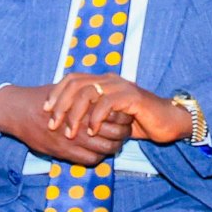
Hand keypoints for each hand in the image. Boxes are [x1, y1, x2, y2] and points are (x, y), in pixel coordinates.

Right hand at [0, 82, 132, 164]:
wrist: (19, 111)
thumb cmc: (43, 98)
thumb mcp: (66, 88)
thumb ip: (85, 91)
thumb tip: (104, 89)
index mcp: (87, 106)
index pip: (118, 116)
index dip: (125, 119)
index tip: (124, 118)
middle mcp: (83, 123)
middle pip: (117, 134)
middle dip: (123, 135)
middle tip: (123, 133)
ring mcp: (74, 139)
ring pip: (106, 149)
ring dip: (111, 148)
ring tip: (110, 143)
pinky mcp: (64, 152)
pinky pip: (90, 160)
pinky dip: (96, 157)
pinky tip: (94, 151)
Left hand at [44, 74, 193, 145]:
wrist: (167, 123)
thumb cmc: (136, 122)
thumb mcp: (107, 118)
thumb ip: (89, 114)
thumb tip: (62, 121)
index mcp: (102, 81)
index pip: (71, 79)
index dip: (56, 92)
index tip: (44, 110)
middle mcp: (109, 79)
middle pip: (76, 84)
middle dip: (60, 105)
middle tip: (52, 124)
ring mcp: (121, 86)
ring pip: (88, 93)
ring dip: (75, 114)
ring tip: (70, 132)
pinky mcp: (132, 97)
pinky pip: (107, 104)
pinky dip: (96, 118)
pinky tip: (91, 131)